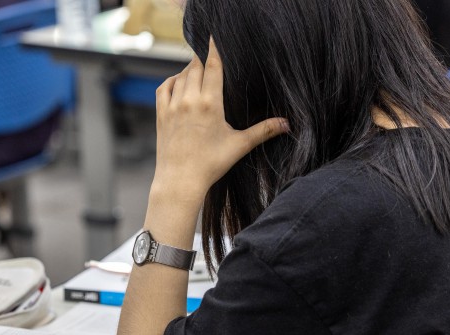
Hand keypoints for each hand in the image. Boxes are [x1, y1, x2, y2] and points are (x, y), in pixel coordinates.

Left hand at [152, 38, 288, 203]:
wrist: (181, 180)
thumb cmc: (212, 164)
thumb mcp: (240, 145)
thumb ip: (263, 131)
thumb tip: (287, 124)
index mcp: (211, 103)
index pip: (214, 66)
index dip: (216, 50)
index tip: (215, 38)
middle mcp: (190, 100)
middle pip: (197, 67)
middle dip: (205, 60)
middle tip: (212, 59)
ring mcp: (173, 106)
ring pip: (181, 76)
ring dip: (190, 70)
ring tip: (199, 69)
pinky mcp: (162, 114)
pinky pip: (164, 87)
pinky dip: (172, 80)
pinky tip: (180, 82)